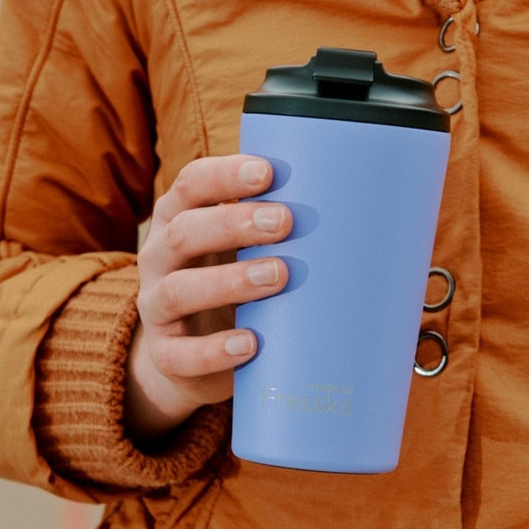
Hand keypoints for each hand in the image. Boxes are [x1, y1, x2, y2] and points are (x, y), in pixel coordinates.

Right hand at [125, 155, 291, 441]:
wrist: (188, 356)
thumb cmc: (232, 284)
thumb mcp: (244, 250)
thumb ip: (280, 229)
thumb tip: (373, 210)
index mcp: (179, 219)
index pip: (190, 185)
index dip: (224, 175)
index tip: (268, 172)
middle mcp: (161, 258)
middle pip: (185, 231)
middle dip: (234, 224)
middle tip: (285, 221)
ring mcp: (156, 308)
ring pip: (180, 289)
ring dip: (230, 281)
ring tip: (278, 276)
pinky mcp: (167, 355)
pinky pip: (181, 354)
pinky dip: (215, 350)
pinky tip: (250, 344)